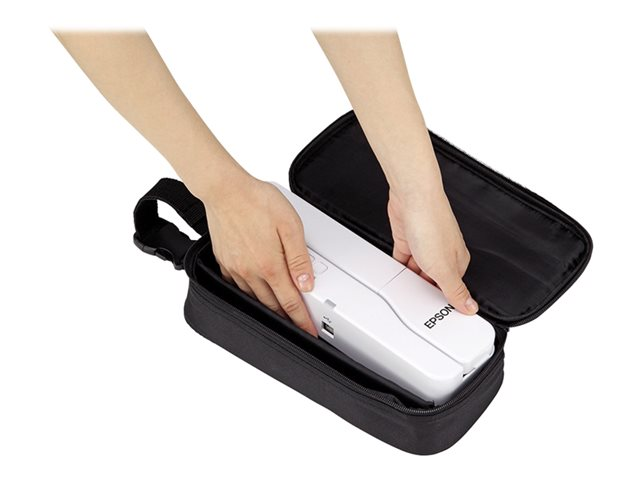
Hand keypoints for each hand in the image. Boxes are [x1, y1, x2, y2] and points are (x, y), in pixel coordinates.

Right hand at [202, 172, 317, 335]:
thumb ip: (299, 258)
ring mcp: (235, 268)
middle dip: (287, 316)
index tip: (309, 330)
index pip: (290, 302)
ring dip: (269, 306)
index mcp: (270, 265)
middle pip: (272, 304)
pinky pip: (237, 286)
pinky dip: (250, 293)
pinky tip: (255, 290)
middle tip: (298, 322)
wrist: (225, 190)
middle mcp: (250, 271)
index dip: (301, 319)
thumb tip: (307, 283)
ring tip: (280, 309)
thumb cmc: (257, 201)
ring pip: (255, 297)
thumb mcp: (290, 226)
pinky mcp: (224, 261)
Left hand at [387, 186, 478, 314]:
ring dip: (410, 279)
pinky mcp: (406, 239)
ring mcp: (423, 245)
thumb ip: (455, 290)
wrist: (412, 198)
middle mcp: (442, 253)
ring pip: (417, 270)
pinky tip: (396, 275)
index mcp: (457, 260)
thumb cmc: (431, 224)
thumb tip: (471, 307)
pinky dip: (399, 268)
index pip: (452, 287)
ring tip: (403, 290)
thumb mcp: (443, 268)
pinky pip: (403, 259)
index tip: (435, 313)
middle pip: (433, 279)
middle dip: (424, 289)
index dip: (443, 300)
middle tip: (415, 303)